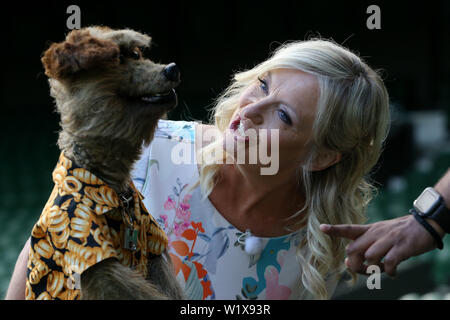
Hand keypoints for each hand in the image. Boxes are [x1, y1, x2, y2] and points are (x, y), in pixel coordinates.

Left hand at [320, 215, 443, 276]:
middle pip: (353, 250)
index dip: (335, 229)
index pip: (348, 229)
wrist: (425, 224)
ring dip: (374, 269)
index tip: (321, 227)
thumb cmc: (399, 233)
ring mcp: (388, 240)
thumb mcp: (380, 234)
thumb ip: (364, 246)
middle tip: (366, 271)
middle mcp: (376, 234)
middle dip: (355, 265)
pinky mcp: (401, 247)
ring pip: (369, 257)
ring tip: (383, 271)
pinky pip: (389, 264)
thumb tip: (348, 262)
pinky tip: (393, 272)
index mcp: (369, 230)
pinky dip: (389, 272)